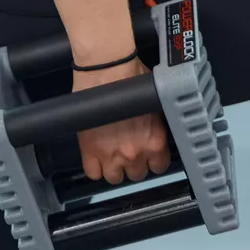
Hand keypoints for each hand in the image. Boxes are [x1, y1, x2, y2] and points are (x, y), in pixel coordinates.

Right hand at [72, 58, 171, 183]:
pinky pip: (93, 173)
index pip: (159, 167)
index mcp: (155, 140)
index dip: (152, 161)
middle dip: (133, 164)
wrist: (107, 70)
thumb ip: (156, 125)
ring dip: (114, 169)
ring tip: (112, 156)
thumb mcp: (155, 103)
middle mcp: (135, 152)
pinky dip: (95, 168)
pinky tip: (97, 158)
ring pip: (115, 178)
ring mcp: (111, 154)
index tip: (148, 156)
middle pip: (137, 175)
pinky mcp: (89, 150)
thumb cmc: (131, 77)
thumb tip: (154, 132)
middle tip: (129, 151)